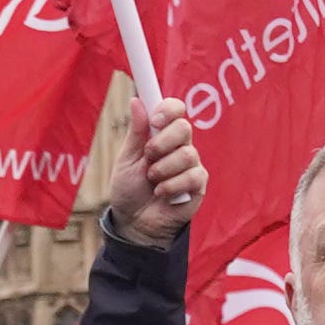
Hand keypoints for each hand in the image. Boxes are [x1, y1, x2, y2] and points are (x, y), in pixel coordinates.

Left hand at [122, 96, 206, 246]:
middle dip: (162, 143)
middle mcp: (179, 146)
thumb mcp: (126, 160)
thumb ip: (135, 133)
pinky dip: (172, 186)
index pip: (175, 110)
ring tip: (152, 181)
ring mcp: (191, 165)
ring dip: (163, 169)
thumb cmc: (129, 190)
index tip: (156, 118)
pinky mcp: (198, 185)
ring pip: (187, 154)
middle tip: (148, 156)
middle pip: (184, 127)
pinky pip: (193, 176)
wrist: (134, 223)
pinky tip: (163, 194)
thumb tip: (136, 101)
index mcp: (161, 135)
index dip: (169, 109)